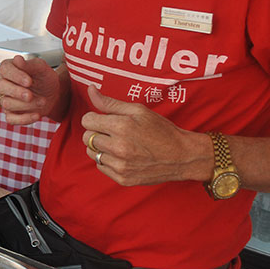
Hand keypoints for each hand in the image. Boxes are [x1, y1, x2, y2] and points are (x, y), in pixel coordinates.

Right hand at [0, 55, 61, 124]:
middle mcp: (3, 84)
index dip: (16, 76)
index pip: (4, 69)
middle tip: (31, 95)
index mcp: (9, 69)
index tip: (29, 81)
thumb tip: (17, 59)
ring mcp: (5, 100)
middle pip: (0, 86)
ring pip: (7, 103)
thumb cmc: (44, 79)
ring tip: (42, 102)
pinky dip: (25, 119)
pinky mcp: (10, 114)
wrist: (53, 95)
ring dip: (26, 105)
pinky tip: (37, 115)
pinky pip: (11, 119)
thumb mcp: (42, 68)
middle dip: (16, 92)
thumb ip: (30, 64)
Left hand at [81, 86, 210, 185]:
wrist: (182, 156)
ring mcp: (120, 165)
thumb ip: (110, 102)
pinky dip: (107, 161)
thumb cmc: (161, 130)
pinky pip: (101, 167)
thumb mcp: (138, 110)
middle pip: (87, 137)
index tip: (104, 120)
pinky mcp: (122, 179)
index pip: (86, 121)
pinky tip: (122, 156)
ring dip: (100, 148)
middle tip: (113, 132)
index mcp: (121, 126)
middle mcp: (118, 147)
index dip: (94, 118)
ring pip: (91, 153)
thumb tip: (90, 90)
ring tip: (118, 144)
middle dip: (96, 132)